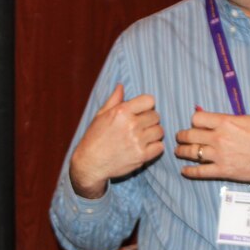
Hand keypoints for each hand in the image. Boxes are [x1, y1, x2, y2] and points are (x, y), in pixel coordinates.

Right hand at [69, 83, 163, 197]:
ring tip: (142, 137)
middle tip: (139, 127)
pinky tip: (144, 147)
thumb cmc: (94, 138)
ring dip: (153, 134)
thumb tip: (121, 85)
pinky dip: (154, 147)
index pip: (149, 100)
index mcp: (121, 112)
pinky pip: (160, 147)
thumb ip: (114, 100)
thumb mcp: (100, 115)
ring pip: (160, 131)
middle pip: (156, 116)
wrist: (90, 163)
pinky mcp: (142, 156)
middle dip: (149, 120)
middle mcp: (131, 125)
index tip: (140, 112)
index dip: (146, 106)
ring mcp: (137, 141)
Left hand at [175, 108, 249, 191]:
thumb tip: (209, 118)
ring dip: (181, 152)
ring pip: (190, 152)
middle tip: (180, 138)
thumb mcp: (245, 119)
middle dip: (182, 136)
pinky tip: (184, 170)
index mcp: (225, 123)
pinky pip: (200, 172)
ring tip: (179, 151)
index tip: (195, 126)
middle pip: (189, 135)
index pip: (197, 119)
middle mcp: (219, 138)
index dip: (194, 122)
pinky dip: (189, 171)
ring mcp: (219, 155)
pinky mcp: (223, 170)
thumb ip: (225, 119)